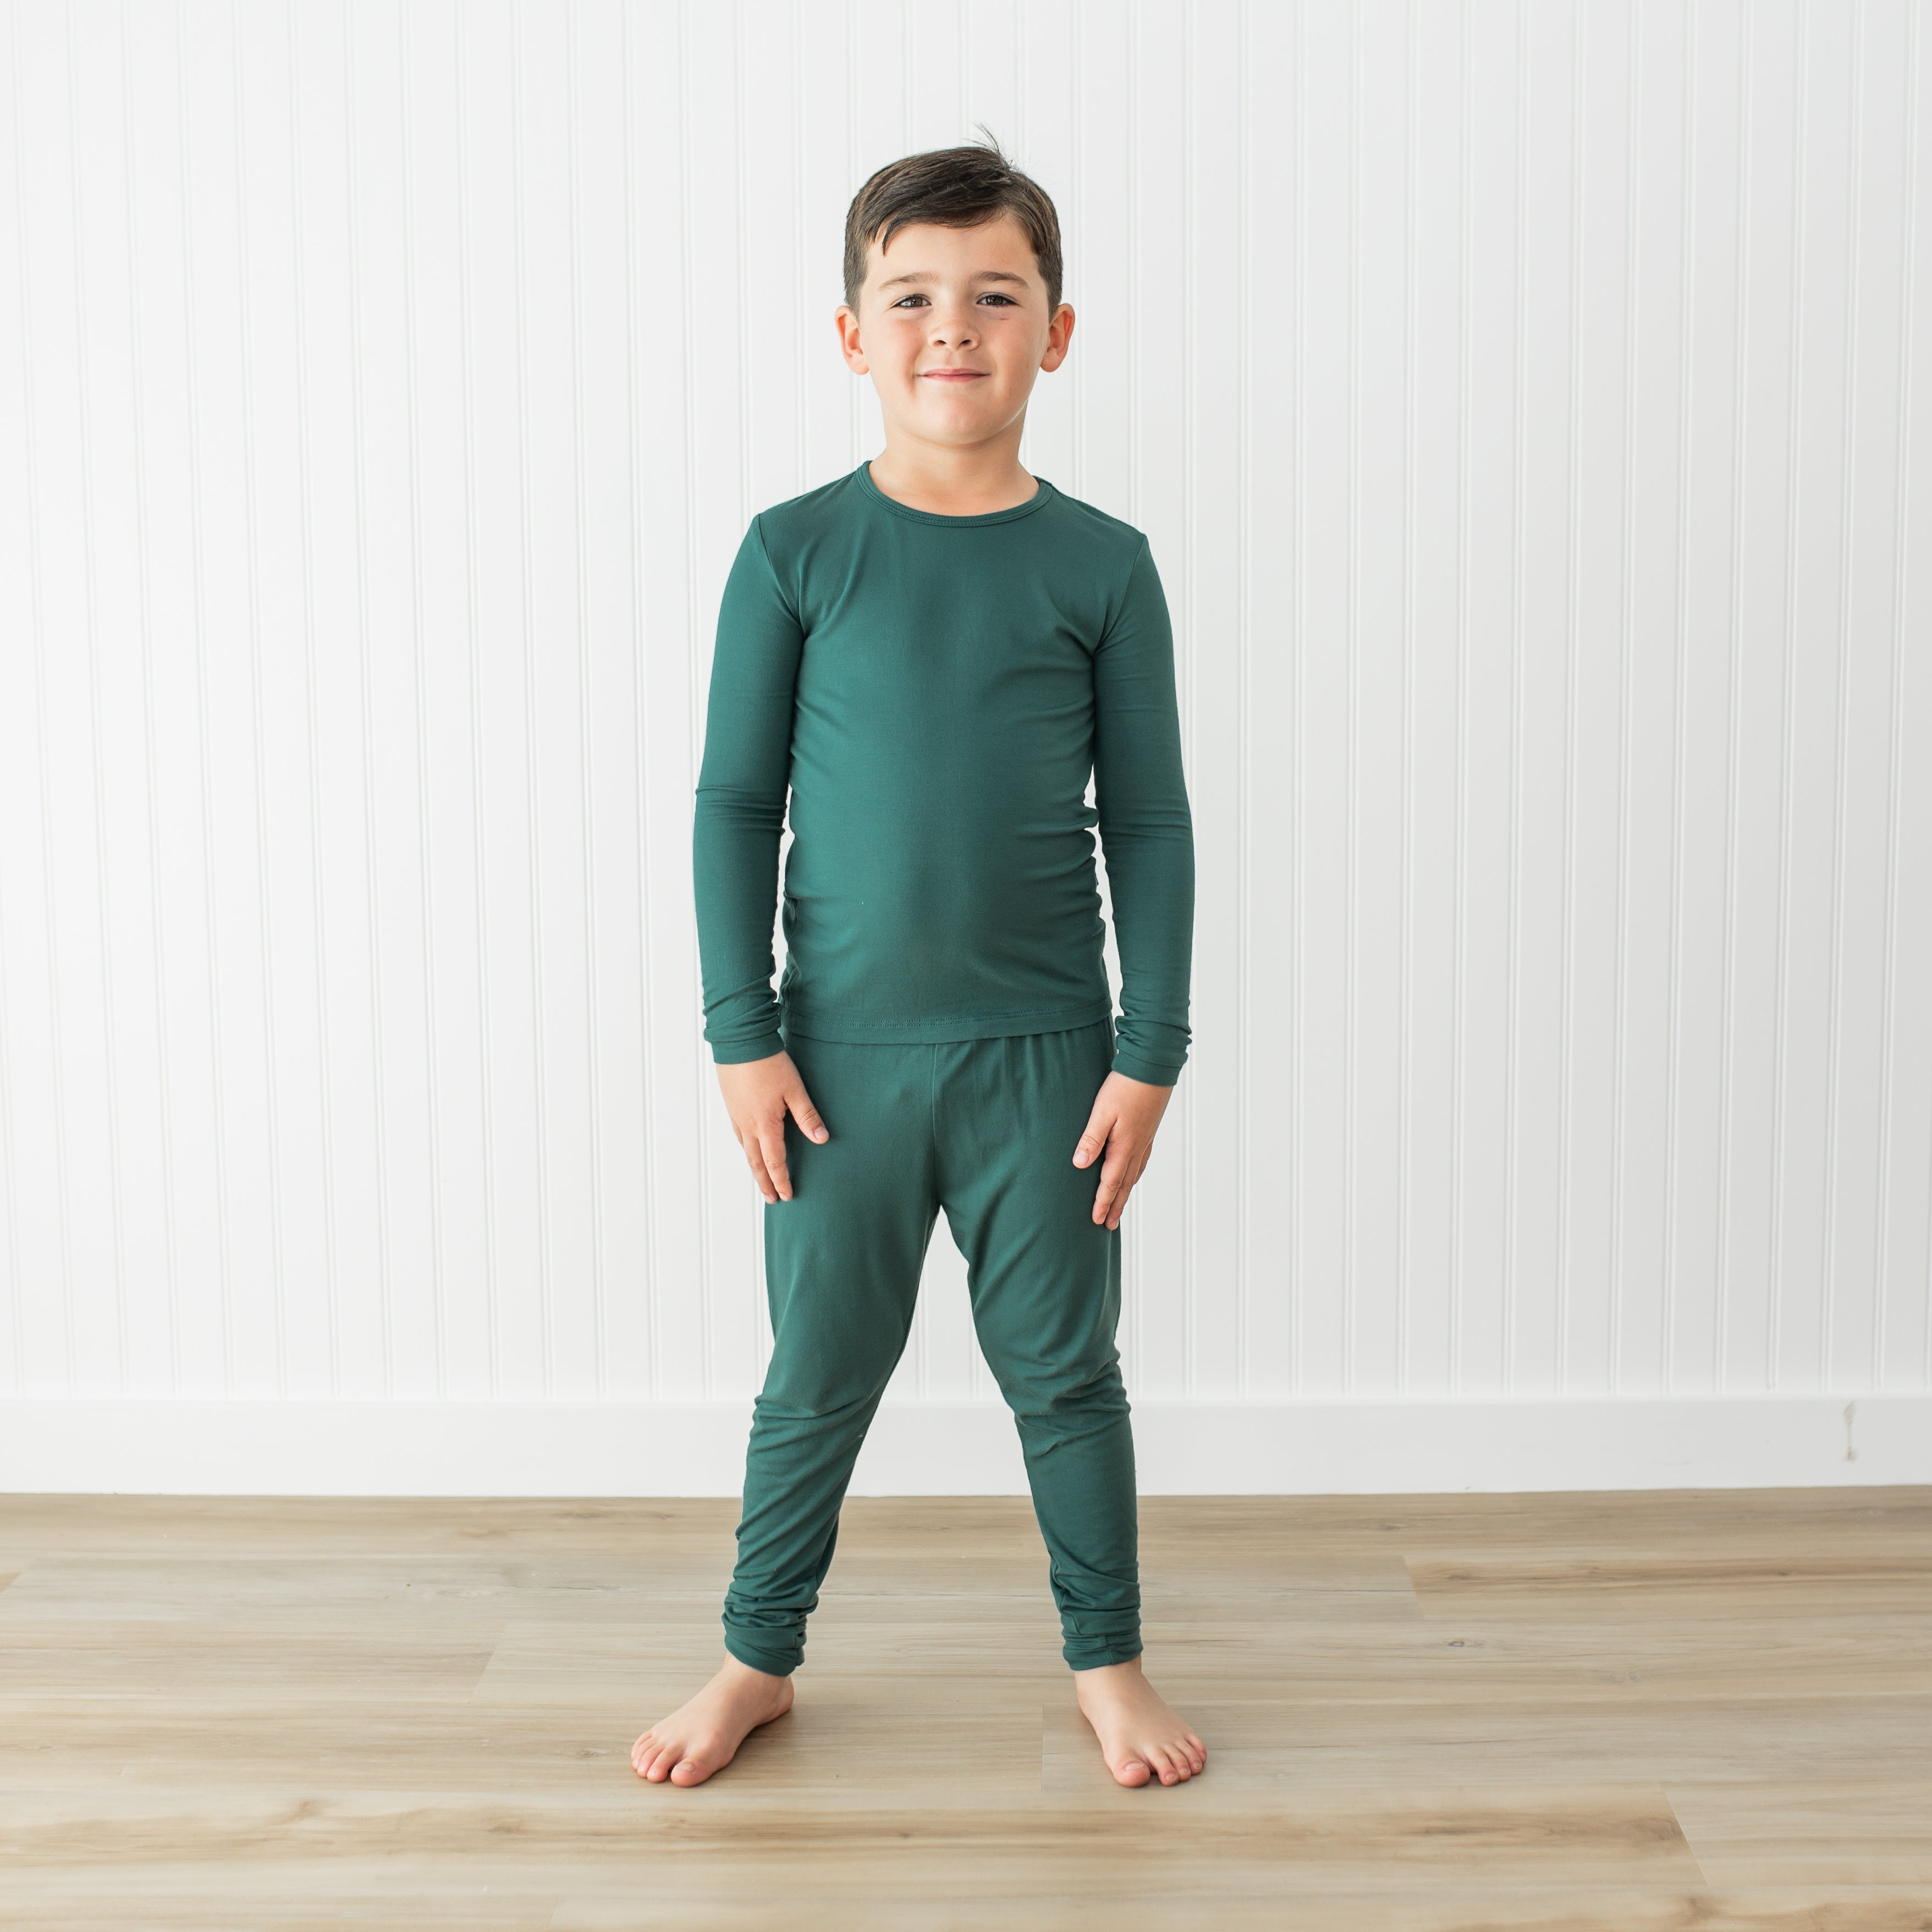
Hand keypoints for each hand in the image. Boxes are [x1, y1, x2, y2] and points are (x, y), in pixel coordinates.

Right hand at [717, 1051, 827, 1202]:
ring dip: (754, 1167)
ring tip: (760, 1179)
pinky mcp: (732, 1106)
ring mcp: (737, 1116)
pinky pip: (739, 1135)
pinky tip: (749, 1147)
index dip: (781, 1180)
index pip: (774, 1161)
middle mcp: (747, 1125)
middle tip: (771, 1199)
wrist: (740, 1042)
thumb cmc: (768, 1064)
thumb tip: (821, 1138)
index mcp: (765, 1125)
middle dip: (764, 1183)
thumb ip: (807, 1115)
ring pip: (746, 1150)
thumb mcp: (795, 1089)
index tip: (786, 1195)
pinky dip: (746, 1148)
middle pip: (756, 1162)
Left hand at [1071, 1070, 1174, 1228]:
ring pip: (1134, 1174)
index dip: (1102, 1203)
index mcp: (1124, 1147)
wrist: (1152, 1067)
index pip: (1110, 1182)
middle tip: (1109, 1225)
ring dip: (1126, 1193)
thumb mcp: (1102, 1112)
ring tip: (1120, 1205)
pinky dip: (1134, 1175)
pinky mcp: (1148, 1130)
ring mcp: (1145, 1140)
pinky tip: (1132, 1173)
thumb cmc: (1125, 1087)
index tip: (1096, 1221)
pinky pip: (1141, 1161)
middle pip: (1125, 1184)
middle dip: (1116, 1206)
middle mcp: (1137, 1148)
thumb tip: (1079, 1165)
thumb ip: (1091, 1139)